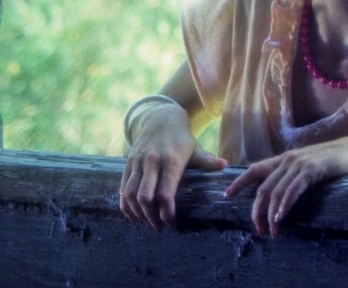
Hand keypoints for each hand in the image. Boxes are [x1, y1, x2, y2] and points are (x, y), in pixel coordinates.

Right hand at [119, 104, 226, 230]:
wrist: (159, 118)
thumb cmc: (181, 139)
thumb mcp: (195, 148)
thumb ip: (207, 160)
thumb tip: (225, 165)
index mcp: (170, 161)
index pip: (165, 193)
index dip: (167, 212)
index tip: (172, 224)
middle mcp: (151, 162)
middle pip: (145, 197)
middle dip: (150, 217)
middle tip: (159, 228)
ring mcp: (137, 162)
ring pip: (131, 193)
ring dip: (137, 212)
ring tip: (146, 222)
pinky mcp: (128, 163)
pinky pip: (123, 187)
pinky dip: (125, 204)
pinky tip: (132, 215)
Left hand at [224, 131, 347, 237]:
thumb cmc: (333, 160)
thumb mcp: (308, 165)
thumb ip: (293, 175)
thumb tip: (281, 193)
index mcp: (284, 158)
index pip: (255, 169)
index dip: (240, 182)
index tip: (227, 195)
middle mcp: (287, 160)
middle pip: (263, 188)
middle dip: (256, 211)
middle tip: (257, 230)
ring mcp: (299, 164)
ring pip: (275, 192)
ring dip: (270, 215)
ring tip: (270, 232)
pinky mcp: (311, 171)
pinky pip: (292, 191)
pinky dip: (284, 206)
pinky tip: (280, 218)